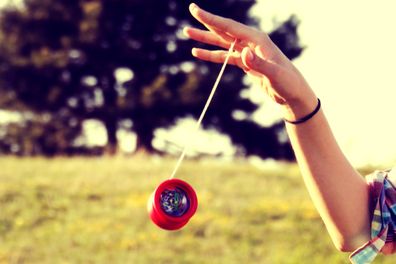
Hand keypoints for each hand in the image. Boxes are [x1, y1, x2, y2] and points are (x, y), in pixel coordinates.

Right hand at [184, 3, 315, 109]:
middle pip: (224, 30)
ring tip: (188, 33)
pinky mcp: (246, 63)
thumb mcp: (274, 74)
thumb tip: (242, 52)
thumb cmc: (288, 83)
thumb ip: (259, 63)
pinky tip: (199, 53)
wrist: (293, 94)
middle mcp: (251, 42)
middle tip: (191, 11)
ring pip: (222, 43)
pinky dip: (212, 55)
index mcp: (257, 39)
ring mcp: (248, 52)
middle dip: (207, 22)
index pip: (230, 27)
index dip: (212, 19)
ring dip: (206, 39)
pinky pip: (225, 56)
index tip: (196, 11)